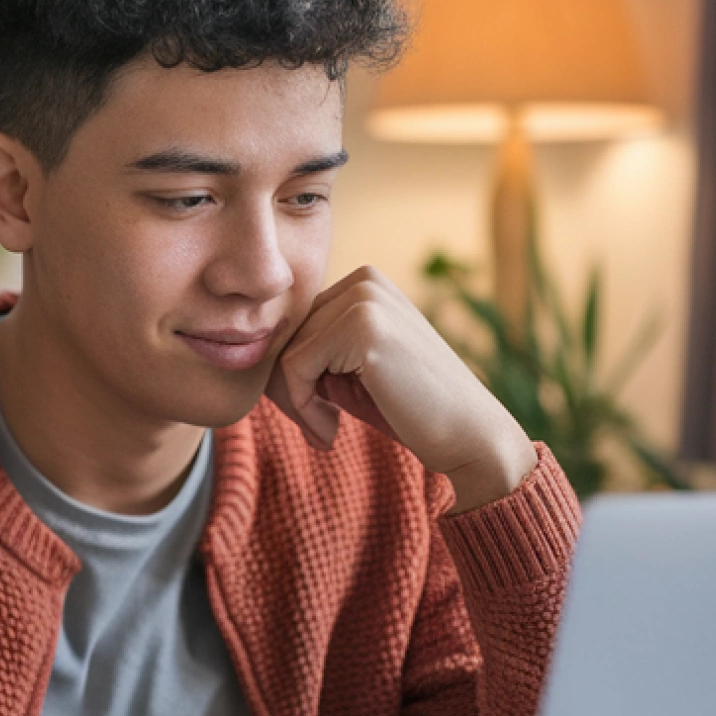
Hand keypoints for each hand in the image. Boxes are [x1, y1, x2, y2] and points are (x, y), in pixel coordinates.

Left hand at [266, 266, 538, 511]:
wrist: (469, 435)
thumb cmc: (407, 407)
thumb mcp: (349, 370)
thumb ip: (310, 350)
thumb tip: (246, 350)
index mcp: (363, 282)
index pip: (293, 324)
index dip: (291, 375)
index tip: (314, 414)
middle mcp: (363, 279)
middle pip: (284, 335)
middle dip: (290, 390)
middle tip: (319, 429)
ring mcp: (365, 299)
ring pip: (284, 353)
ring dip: (296, 403)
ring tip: (327, 430)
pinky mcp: (363, 327)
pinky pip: (295, 369)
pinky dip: (304, 409)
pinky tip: (331, 431)